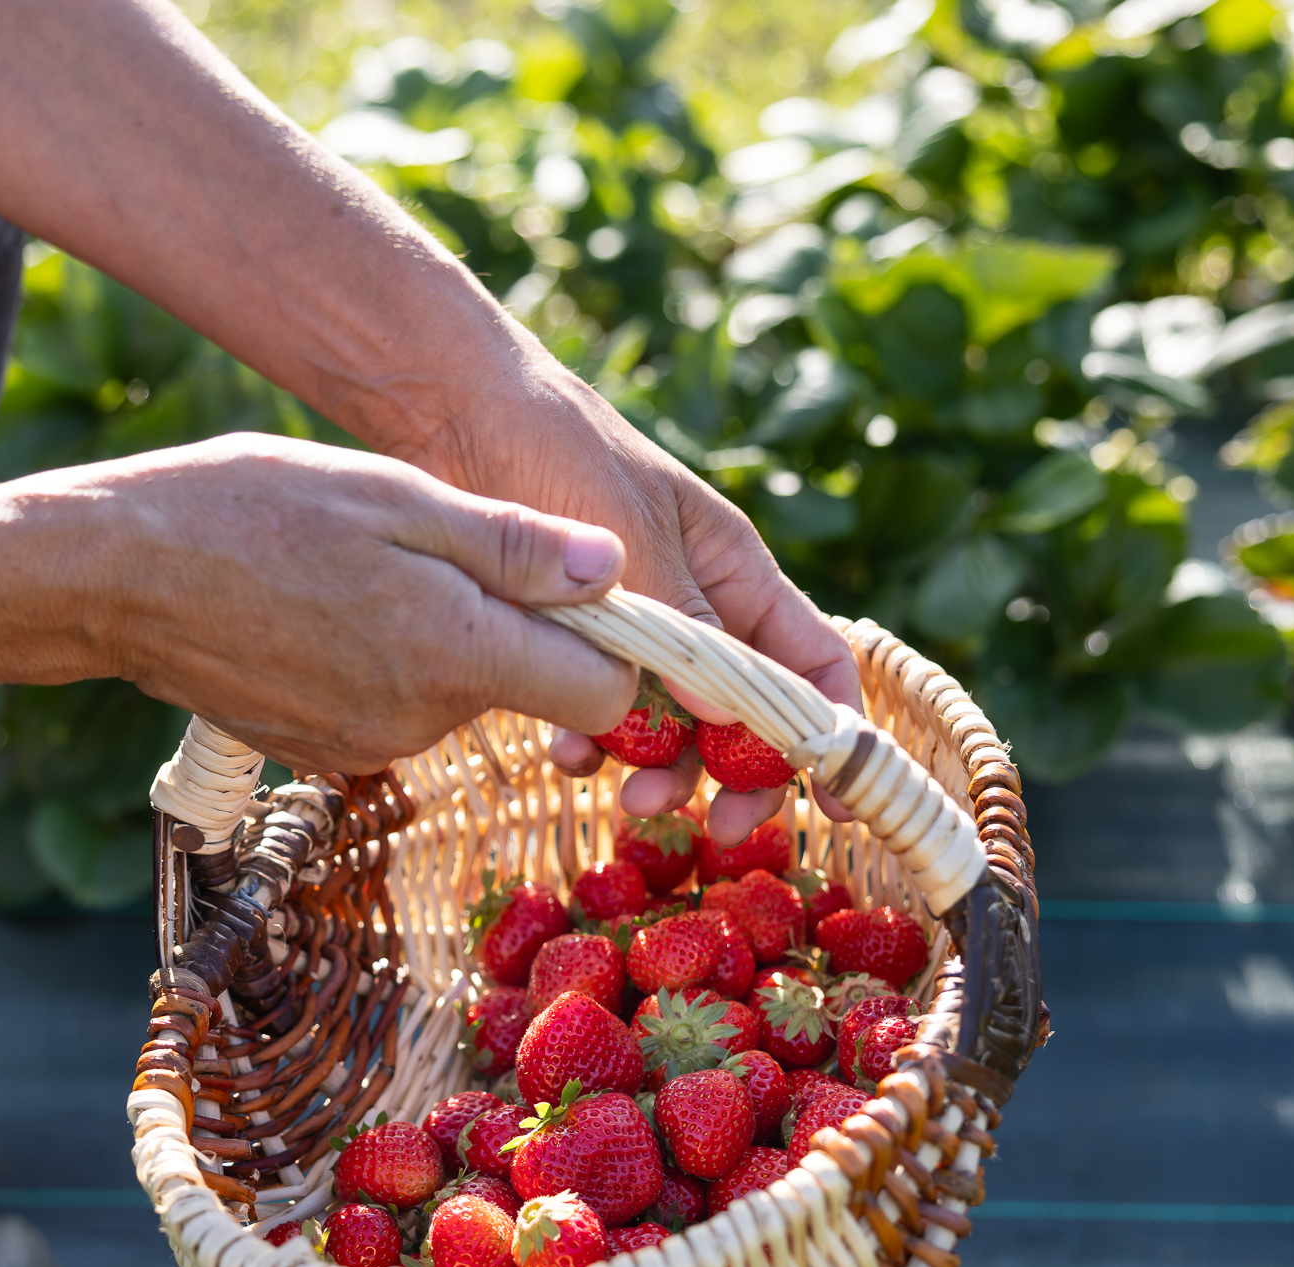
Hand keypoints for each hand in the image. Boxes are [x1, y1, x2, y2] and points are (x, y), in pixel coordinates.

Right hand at [70, 434, 636, 773]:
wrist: (113, 577)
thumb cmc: (251, 510)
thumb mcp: (397, 495)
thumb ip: (513, 544)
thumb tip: (615, 571)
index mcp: (457, 653)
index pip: (604, 693)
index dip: (613, 644)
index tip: (579, 589)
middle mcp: (424, 721)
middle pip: (531, 688)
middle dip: (513, 626)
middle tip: (436, 547)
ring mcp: (372, 746)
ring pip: (461, 695)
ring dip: (443, 638)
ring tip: (363, 571)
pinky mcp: (328, 752)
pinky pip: (399, 709)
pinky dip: (387, 664)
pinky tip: (326, 612)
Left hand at [395, 353, 862, 848]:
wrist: (455, 409)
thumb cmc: (561, 451)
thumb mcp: (633, 543)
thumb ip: (684, 631)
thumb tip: (731, 720)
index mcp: (736, 572)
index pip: (815, 662)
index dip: (836, 733)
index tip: (838, 801)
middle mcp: (697, 606)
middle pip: (747, 714)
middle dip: (736, 775)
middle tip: (715, 831)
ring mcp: (636, 627)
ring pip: (672, 724)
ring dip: (659, 768)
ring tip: (625, 796)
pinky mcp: (573, 640)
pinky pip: (600, 709)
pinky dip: (592, 739)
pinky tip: (566, 752)